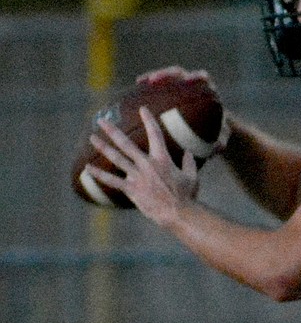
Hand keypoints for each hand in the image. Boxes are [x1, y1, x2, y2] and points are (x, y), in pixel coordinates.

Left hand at [88, 106, 199, 226]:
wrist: (178, 213)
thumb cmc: (187, 196)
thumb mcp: (192, 177)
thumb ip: (189, 163)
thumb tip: (188, 153)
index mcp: (162, 158)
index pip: (155, 134)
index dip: (148, 120)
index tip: (142, 109)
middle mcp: (147, 164)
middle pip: (126, 144)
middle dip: (113, 131)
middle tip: (102, 120)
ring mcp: (138, 177)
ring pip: (117, 158)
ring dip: (103, 147)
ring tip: (92, 137)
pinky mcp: (132, 189)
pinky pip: (112, 181)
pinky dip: (99, 175)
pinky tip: (87, 168)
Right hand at [136, 66, 230, 154]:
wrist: (212, 130)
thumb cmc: (218, 132)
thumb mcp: (222, 137)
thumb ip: (222, 141)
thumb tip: (217, 146)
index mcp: (208, 90)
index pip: (202, 77)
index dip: (195, 76)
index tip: (188, 80)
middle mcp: (193, 85)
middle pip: (179, 74)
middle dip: (165, 74)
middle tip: (153, 80)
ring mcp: (181, 87)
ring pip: (166, 78)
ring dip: (152, 77)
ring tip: (139, 82)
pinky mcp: (171, 92)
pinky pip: (158, 88)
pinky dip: (148, 89)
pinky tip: (136, 92)